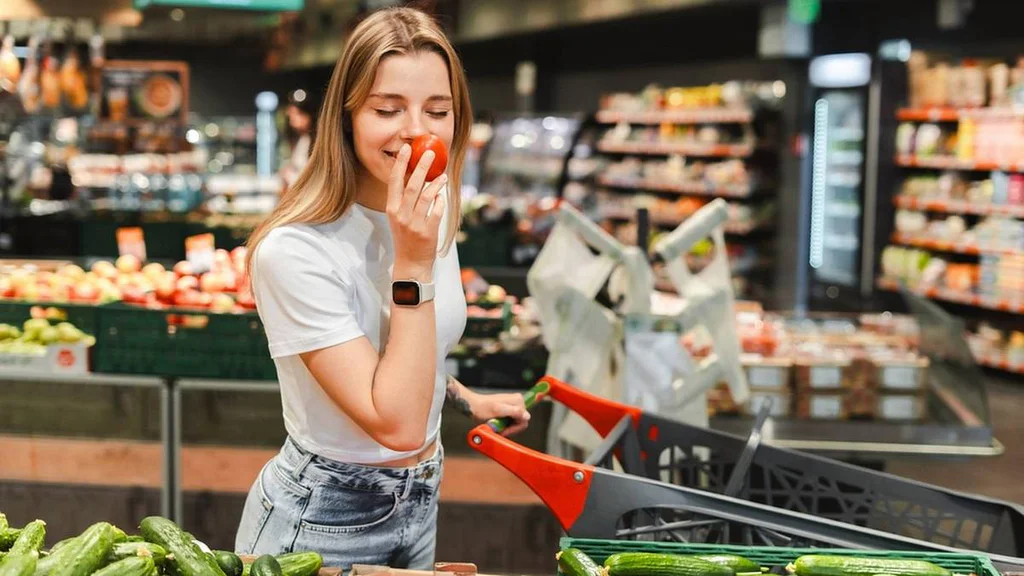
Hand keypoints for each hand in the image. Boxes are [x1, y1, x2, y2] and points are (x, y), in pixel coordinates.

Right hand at [387, 143, 446, 279]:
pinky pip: (437, 210)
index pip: (394, 181)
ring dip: (436, 183)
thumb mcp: (398, 218)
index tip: (407, 148)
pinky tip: (442, 195)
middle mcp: (401, 215)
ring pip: (426, 196)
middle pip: (412, 185)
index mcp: (392, 209)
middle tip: (430, 154)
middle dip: (421, 167)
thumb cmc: (405, 238)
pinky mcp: (428, 232)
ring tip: (442, 175)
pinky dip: (440, 200)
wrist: (411, 263)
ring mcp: (415, 224)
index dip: (401, 163)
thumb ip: (404, 199)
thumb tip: (414, 175)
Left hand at [467, 391, 530, 435]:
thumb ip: (514, 412)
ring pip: (516, 422)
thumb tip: (527, 416)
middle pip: (521, 421)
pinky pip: (511, 421)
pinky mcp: (507, 408)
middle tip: (499, 430)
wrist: (472, 406)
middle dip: (510, 428)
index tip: (504, 431)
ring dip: (507, 427)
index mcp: (518, 400)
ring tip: (496, 426)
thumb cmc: (482, 408)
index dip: (514, 428)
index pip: (524, 420)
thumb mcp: (498, 411)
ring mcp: (513, 404)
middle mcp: (518, 401)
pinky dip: (504, 425)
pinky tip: (497, 424)